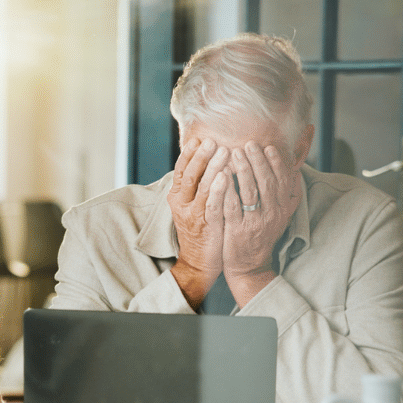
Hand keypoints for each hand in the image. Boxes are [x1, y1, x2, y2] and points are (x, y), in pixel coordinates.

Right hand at [168, 138, 233, 308]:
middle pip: (189, 175)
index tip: (197, 139)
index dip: (188, 155)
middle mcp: (181, 205)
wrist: (198, 262)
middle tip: (211, 140)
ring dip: (212, 167)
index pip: (180, 171)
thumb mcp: (191, 207)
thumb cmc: (200, 231)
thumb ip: (196, 187)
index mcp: (177, 198)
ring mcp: (193, 215)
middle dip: (200, 156)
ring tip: (223, 151)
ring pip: (201, 187)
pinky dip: (218, 189)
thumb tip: (204, 163)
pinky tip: (226, 176)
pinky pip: (212, 204)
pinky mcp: (206, 226)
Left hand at [222, 141, 301, 302]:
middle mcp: (272, 215)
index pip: (284, 181)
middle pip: (267, 183)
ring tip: (234, 153)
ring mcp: (254, 223)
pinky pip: (231, 206)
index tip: (269, 147)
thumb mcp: (281, 216)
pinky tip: (220, 175)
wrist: (250, 265)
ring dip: (242, 170)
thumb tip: (295, 169)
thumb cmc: (263, 234)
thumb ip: (288, 194)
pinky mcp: (236, 230)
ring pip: (249, 192)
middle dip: (258, 161)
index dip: (277, 163)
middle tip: (249, 144)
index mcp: (283, 209)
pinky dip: (226, 190)